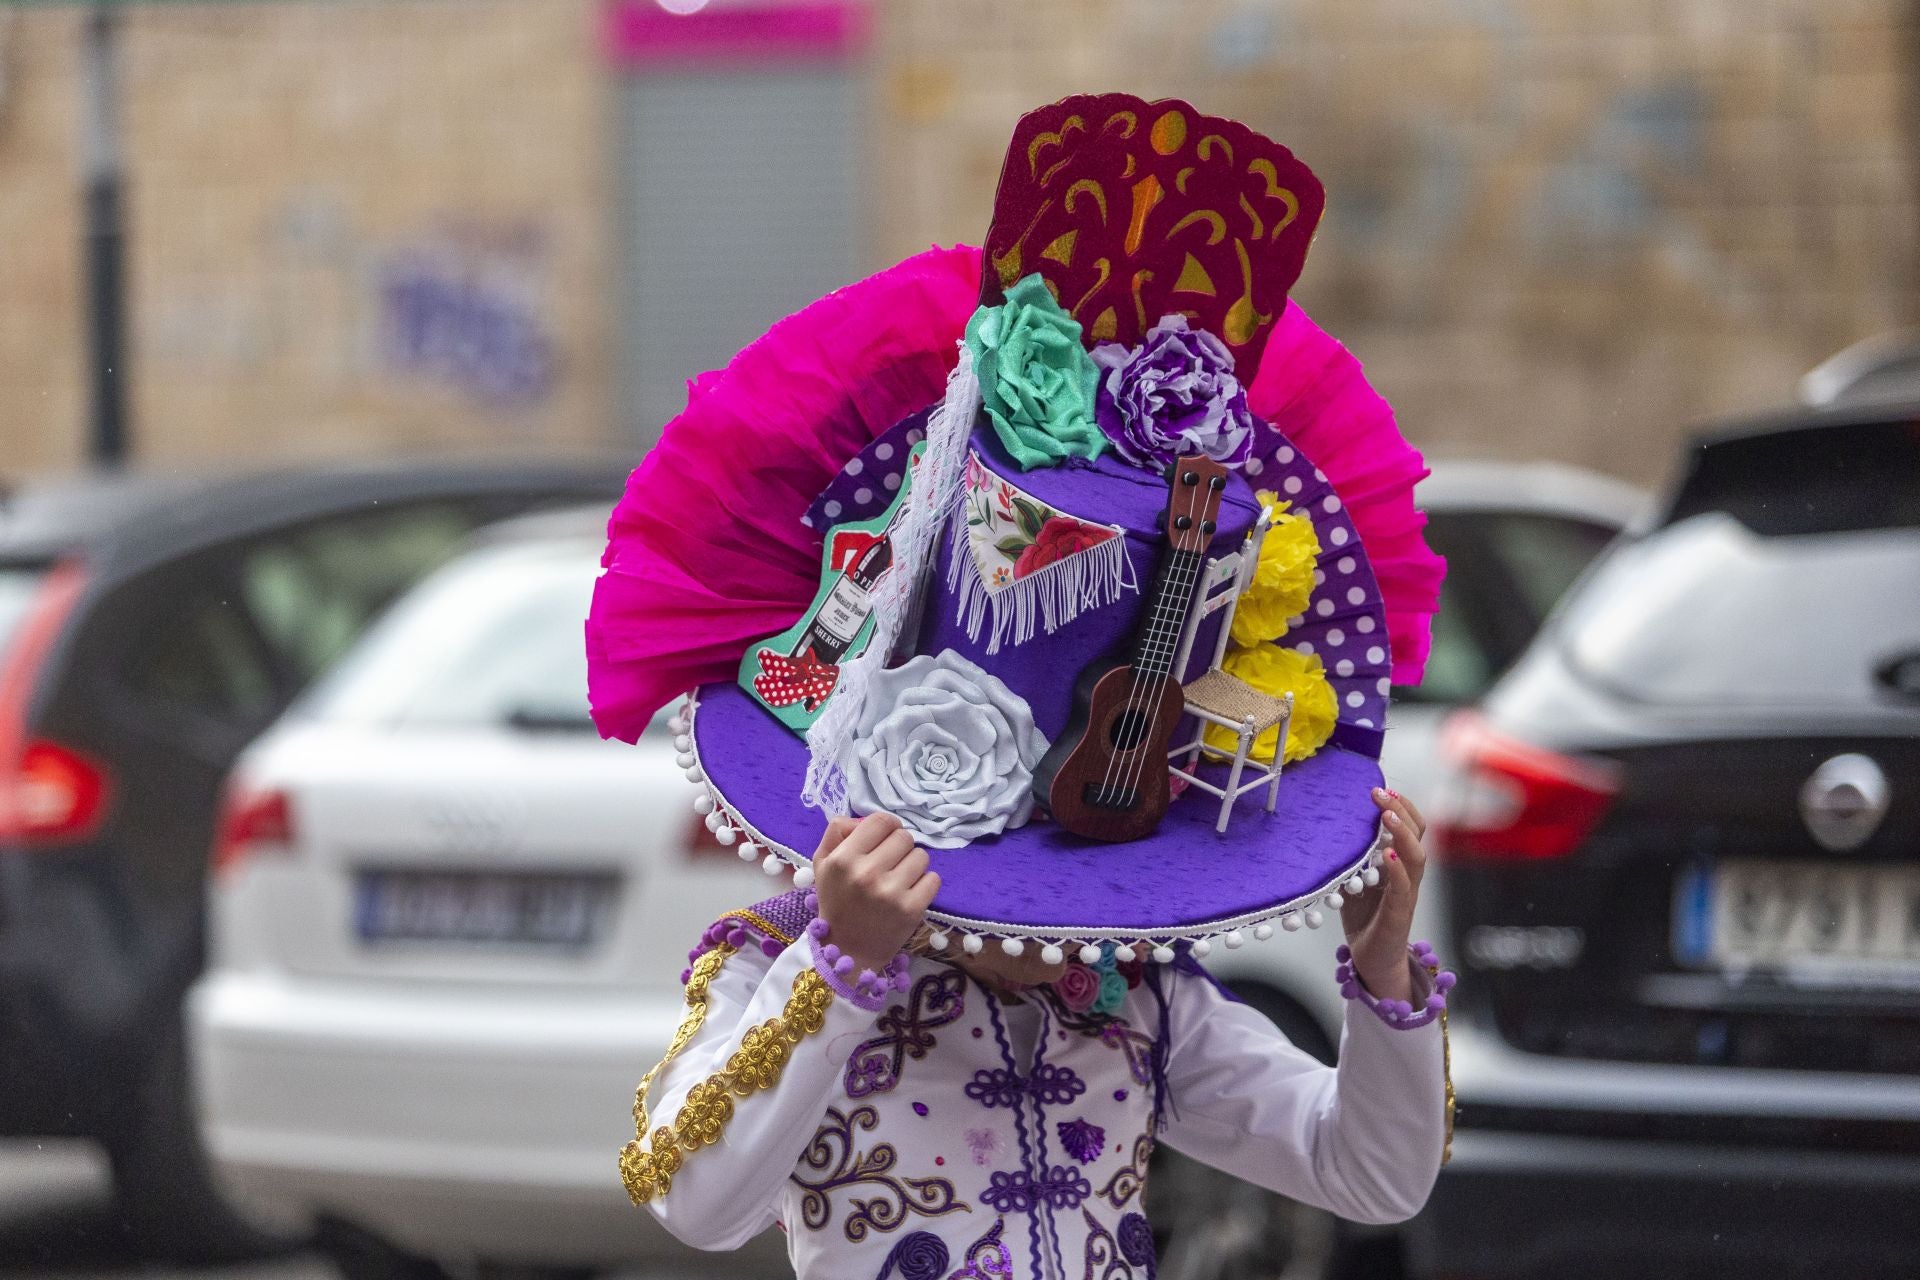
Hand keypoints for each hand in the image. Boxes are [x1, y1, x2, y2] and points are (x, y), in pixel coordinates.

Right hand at [812, 813, 939, 974]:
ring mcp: (891, 892)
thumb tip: (864, 819)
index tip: (885, 840)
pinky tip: (909, 893)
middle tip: (890, 864)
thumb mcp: (823, 864)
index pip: (881, 821)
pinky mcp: (911, 909)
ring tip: (899, 880)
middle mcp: (867, 873)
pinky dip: (925, 884)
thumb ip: (838, 832)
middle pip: (904, 836)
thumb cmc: (836, 902)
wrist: (848, 951)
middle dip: (899, 847)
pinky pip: (933, 878)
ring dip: (913, 865)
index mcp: (843, 859)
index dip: (886, 827)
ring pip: (921, 856)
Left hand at [1339, 789, 1427, 1003]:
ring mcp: (1406, 895)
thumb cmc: (1364, 918)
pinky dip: (1397, 870)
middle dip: (1402, 810)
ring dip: (1402, 834)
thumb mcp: (1353, 881)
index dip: (1401, 806)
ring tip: (1386, 816)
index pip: (1410, 828)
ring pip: (1417, 858)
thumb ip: (1350, 858)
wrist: (1372, 961)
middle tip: (1380, 793)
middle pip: (1418, 835)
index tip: (1381, 788)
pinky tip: (1387, 854)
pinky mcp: (1399, 915)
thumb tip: (1330, 828)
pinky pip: (1403, 889)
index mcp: (1399, 864)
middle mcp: (1408, 876)